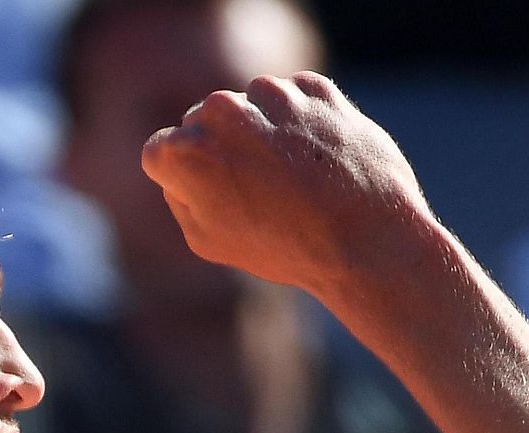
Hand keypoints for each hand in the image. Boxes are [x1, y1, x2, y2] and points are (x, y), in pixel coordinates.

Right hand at [140, 72, 429, 296]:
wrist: (366, 238)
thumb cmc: (284, 248)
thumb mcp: (208, 240)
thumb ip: (180, 194)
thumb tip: (184, 167)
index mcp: (186, 151)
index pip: (162, 150)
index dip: (184, 177)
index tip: (213, 195)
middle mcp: (222, 111)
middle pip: (207, 121)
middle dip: (225, 148)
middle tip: (260, 191)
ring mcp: (271, 94)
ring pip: (252, 106)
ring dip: (266, 132)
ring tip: (295, 180)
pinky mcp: (315, 88)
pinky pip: (294, 99)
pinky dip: (304, 123)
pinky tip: (319, 162)